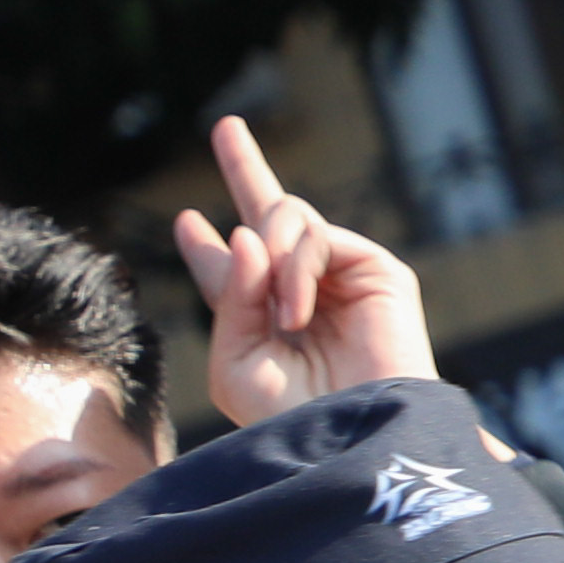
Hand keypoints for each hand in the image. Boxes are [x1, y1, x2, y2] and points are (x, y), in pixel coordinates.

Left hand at [172, 117, 437, 427]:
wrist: (352, 438)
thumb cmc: (292, 417)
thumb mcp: (234, 363)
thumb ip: (231, 298)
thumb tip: (248, 232)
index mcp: (263, 318)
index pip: (232, 270)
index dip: (206, 248)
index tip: (186, 223)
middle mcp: (302, 289)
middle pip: (268, 214)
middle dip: (244, 167)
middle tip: (226, 124)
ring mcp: (341, 276)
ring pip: (285, 216)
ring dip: (270, 261)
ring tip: (283, 318)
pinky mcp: (377, 271)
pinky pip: (315, 236)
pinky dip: (294, 269)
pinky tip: (296, 312)